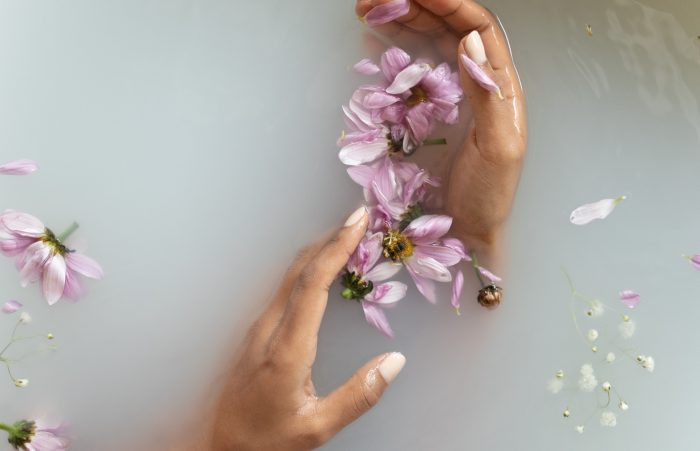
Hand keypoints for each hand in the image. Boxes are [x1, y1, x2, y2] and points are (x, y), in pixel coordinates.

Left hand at [201, 207, 405, 450]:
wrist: (217, 444)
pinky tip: (325, 267)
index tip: (358, 222)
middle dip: (331, 237)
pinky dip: (310, 267)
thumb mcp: (317, 426)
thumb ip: (359, 395)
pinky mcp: (256, 330)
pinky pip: (285, 287)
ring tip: (350, 235)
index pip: (313, 284)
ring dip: (320, 250)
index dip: (337, 247)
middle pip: (300, 269)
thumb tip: (395, 361)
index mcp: (286, 348)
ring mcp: (258, 326)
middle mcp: (268, 328)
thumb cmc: (266, 438)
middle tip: (361, 217)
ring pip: (290, 275)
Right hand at [356, 0, 526, 255]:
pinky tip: (374, 41)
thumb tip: (469, 40)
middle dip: (414, 5)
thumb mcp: (498, 148)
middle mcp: (476, 81)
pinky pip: (411, 71)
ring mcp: (450, 95)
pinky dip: (392, 51)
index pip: (477, 27)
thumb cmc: (489, 195)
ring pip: (427, 44)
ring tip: (368, 10)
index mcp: (500, 85)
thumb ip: (487, 96)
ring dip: (400, 22)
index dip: (448, 3)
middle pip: (447, 27)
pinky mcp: (428, 111)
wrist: (468, 230)